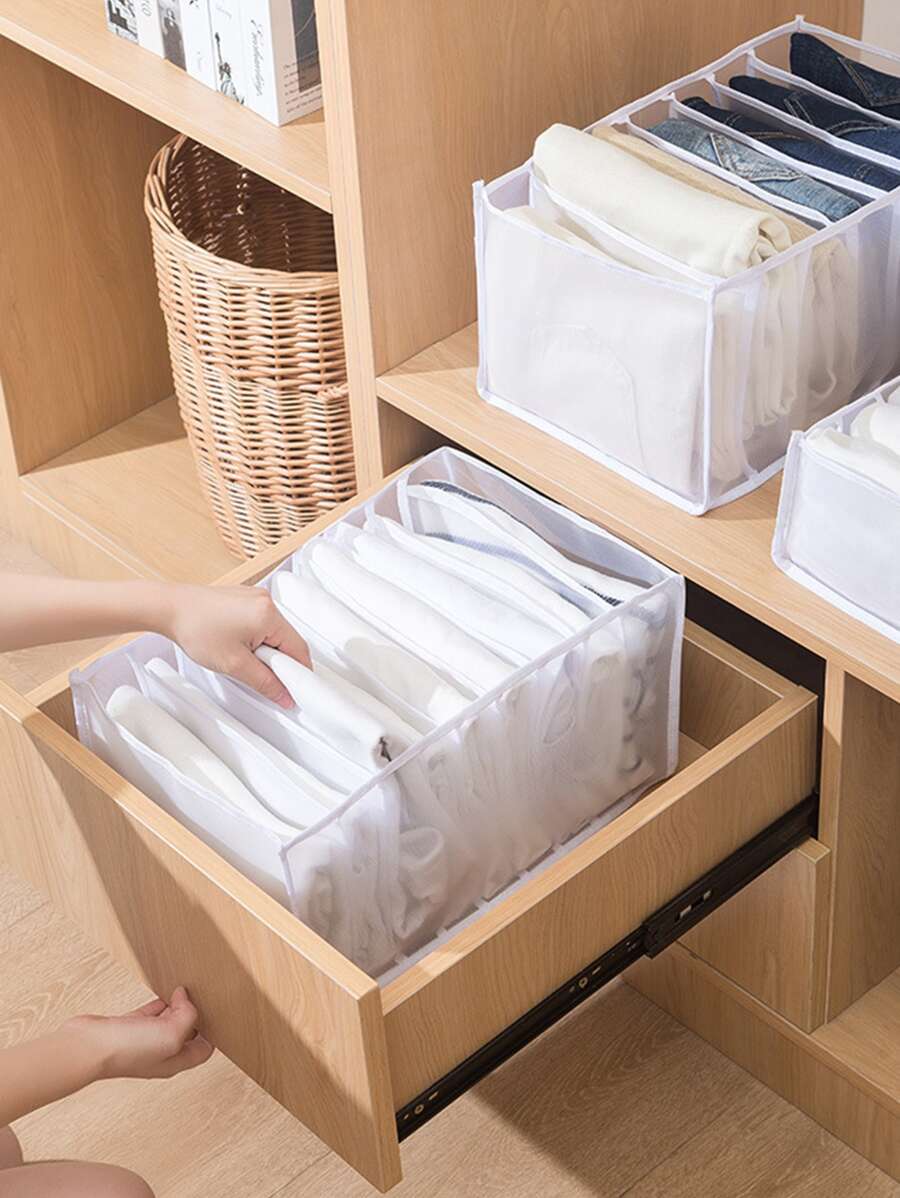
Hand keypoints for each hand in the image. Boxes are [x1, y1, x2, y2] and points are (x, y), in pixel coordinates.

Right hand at [66, 987, 212, 1081]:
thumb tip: (186, 998)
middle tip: (204, 995)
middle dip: (196, 1016)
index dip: (212, 1032)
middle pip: (187, 1034)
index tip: (218, 1011)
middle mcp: (161, 1054)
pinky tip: (165, 992)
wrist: (88, 1047)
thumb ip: (188, 1016)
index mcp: (175, 1062)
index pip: (203, 1050)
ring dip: (178, 1007)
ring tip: (187, 990)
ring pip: (169, 1022)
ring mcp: (144, 1041)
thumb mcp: (171, 1034)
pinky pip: (151, 1014)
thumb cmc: (128, 1049)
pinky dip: (160, 1003)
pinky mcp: (129, 1028)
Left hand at [162, 584, 310, 707]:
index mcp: (268, 615)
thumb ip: (265, 682)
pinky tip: (238, 645)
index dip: (298, 672)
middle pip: (288, 639)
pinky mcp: (246, 598)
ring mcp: (256, 597)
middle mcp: (266, 601)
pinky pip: (263, 622)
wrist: (169, 609)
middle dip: (278, 661)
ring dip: (266, 649)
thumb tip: (284, 695)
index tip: (294, 689)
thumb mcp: (234, 665)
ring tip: (242, 657)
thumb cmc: (195, 630)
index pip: (299, 649)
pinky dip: (257, 637)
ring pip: (275, 631)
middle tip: (260, 675)